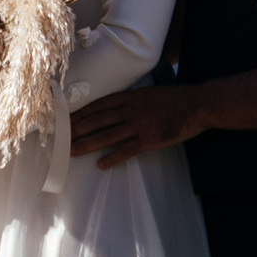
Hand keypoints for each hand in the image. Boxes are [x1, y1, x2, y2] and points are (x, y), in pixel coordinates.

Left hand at [66, 80, 204, 168]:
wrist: (195, 105)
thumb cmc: (174, 98)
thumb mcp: (148, 92)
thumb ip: (131, 99)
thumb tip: (115, 105)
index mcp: (129, 96)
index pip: (98, 105)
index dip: (81, 113)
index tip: (67, 119)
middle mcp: (130, 110)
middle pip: (97, 120)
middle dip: (77, 129)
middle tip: (61, 137)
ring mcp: (138, 125)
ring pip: (106, 135)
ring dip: (87, 144)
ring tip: (72, 151)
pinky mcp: (149, 140)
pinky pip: (126, 150)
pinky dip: (112, 157)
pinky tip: (101, 164)